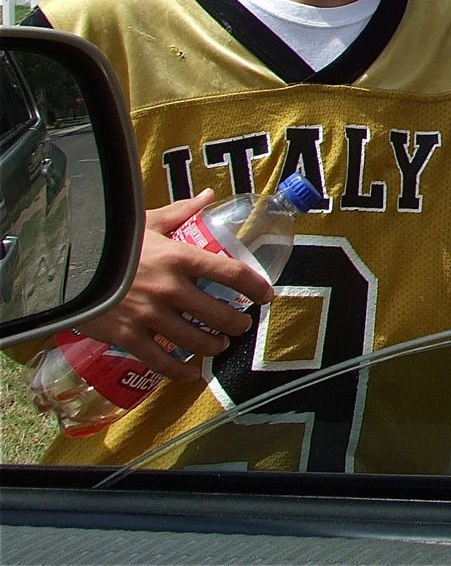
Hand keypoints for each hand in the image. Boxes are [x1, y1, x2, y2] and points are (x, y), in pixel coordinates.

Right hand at [77, 191, 275, 380]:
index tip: (266, 294)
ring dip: (215, 345)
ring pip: (196, 340)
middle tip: (242, 323)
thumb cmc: (111, 240)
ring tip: (220, 343)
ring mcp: (150, 316)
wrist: (64, 265)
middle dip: (237, 322)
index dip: (254, 286)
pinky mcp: (128, 338)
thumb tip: (210, 196)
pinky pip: (162, 362)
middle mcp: (170, 288)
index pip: (230, 273)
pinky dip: (182, 371)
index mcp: (180, 256)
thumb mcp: (148, 220)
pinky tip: (193, 373)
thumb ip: (182, 211)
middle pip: (219, 313)